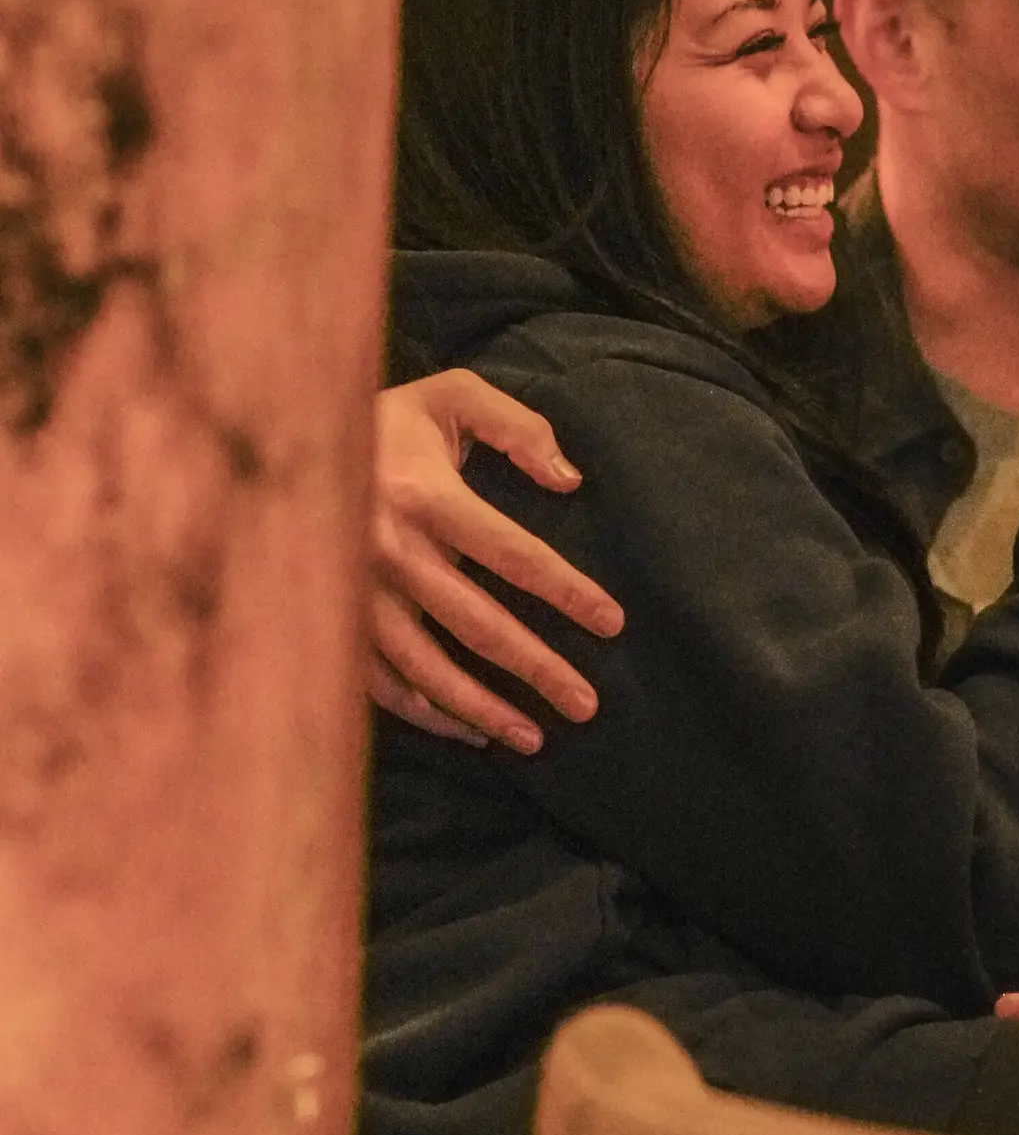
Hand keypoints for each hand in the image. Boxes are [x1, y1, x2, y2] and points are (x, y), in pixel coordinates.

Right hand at [371, 372, 624, 752]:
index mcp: (423, 496)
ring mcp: (355, 593)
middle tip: (586, 705)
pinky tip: (468, 732)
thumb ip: (517, 427)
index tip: (612, 622)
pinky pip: (381, 682)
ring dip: (482, 709)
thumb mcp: (452, 395)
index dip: (566, 590)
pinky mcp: (333, 619)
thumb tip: (569, 480)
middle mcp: (387, 551)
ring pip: (426, 668)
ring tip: (533, 738)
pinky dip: (425, 712)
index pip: (512, 553)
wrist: (289, 434)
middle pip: (476, 625)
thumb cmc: (388, 417)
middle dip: (536, 669)